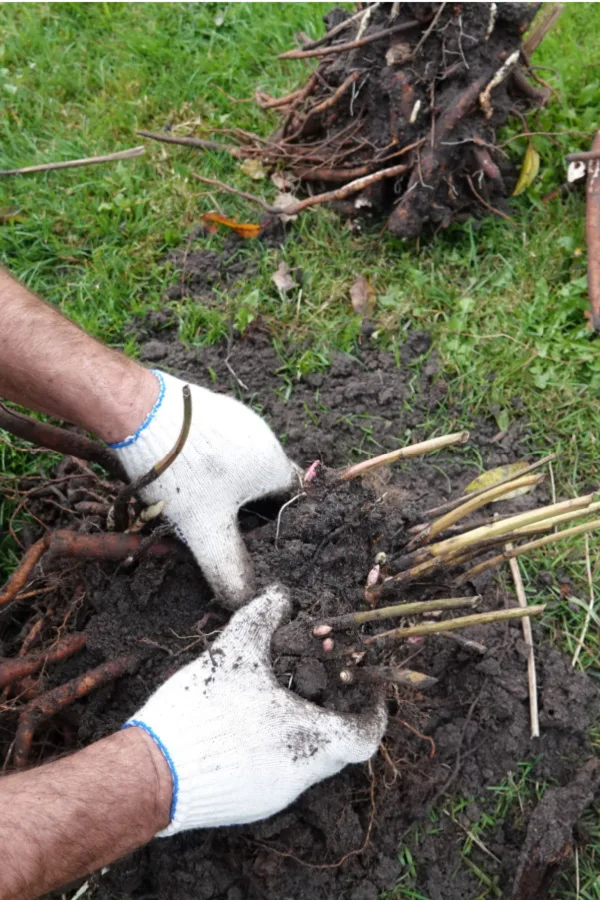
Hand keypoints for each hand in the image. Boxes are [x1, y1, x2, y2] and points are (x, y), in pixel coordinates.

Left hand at [110, 370, 298, 607]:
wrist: (139, 411)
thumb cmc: (181, 472)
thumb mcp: (205, 529)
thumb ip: (228, 568)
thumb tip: (245, 600)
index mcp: (274, 464)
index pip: (293, 502)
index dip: (278, 528)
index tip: (258, 546)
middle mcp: (264, 437)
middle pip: (266, 484)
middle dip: (249, 511)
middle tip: (225, 531)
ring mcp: (237, 418)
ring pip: (241, 464)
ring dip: (227, 488)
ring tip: (200, 507)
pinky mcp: (210, 409)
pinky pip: (219, 446)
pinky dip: (208, 466)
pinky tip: (184, 477)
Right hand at [125, 585, 386, 834]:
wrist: (150, 774)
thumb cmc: (200, 712)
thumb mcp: (234, 651)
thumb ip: (262, 616)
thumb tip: (281, 594)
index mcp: (308, 740)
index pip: (365, 736)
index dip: (373, 710)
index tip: (367, 687)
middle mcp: (301, 776)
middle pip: (337, 745)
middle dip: (333, 711)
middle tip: (319, 679)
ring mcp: (275, 795)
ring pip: (308, 761)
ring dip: (303, 728)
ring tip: (279, 695)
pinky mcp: (250, 805)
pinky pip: (280, 773)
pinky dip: (278, 747)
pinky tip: (250, 723)